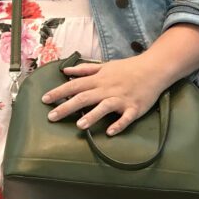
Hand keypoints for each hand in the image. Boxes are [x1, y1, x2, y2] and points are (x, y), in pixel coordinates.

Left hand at [42, 58, 163, 134]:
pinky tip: (110, 132)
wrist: (153, 68)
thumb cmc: (128, 68)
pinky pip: (126, 117)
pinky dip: (118, 124)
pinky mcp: (134, 108)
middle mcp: (108, 89)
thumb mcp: (105, 66)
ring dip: (92, 116)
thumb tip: (66, 71)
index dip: (59, 92)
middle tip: (51, 117)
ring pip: (105, 107)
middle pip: (84, 97)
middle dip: (67, 107)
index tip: (44, 100)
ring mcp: (121, 99)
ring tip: (80, 126)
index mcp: (99, 79)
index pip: (75, 85)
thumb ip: (85, 70)